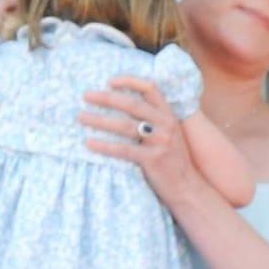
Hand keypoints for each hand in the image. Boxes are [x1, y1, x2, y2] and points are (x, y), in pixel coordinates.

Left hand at [79, 75, 199, 206]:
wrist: (187, 187)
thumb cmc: (171, 159)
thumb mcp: (168, 133)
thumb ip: (152, 120)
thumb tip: (122, 107)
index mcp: (169, 114)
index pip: (150, 87)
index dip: (129, 81)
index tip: (108, 81)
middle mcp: (166, 124)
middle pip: (132, 104)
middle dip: (107, 97)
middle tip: (86, 95)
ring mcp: (161, 141)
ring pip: (125, 126)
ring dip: (100, 120)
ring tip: (81, 117)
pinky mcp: (154, 159)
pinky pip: (124, 150)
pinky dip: (105, 146)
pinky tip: (89, 143)